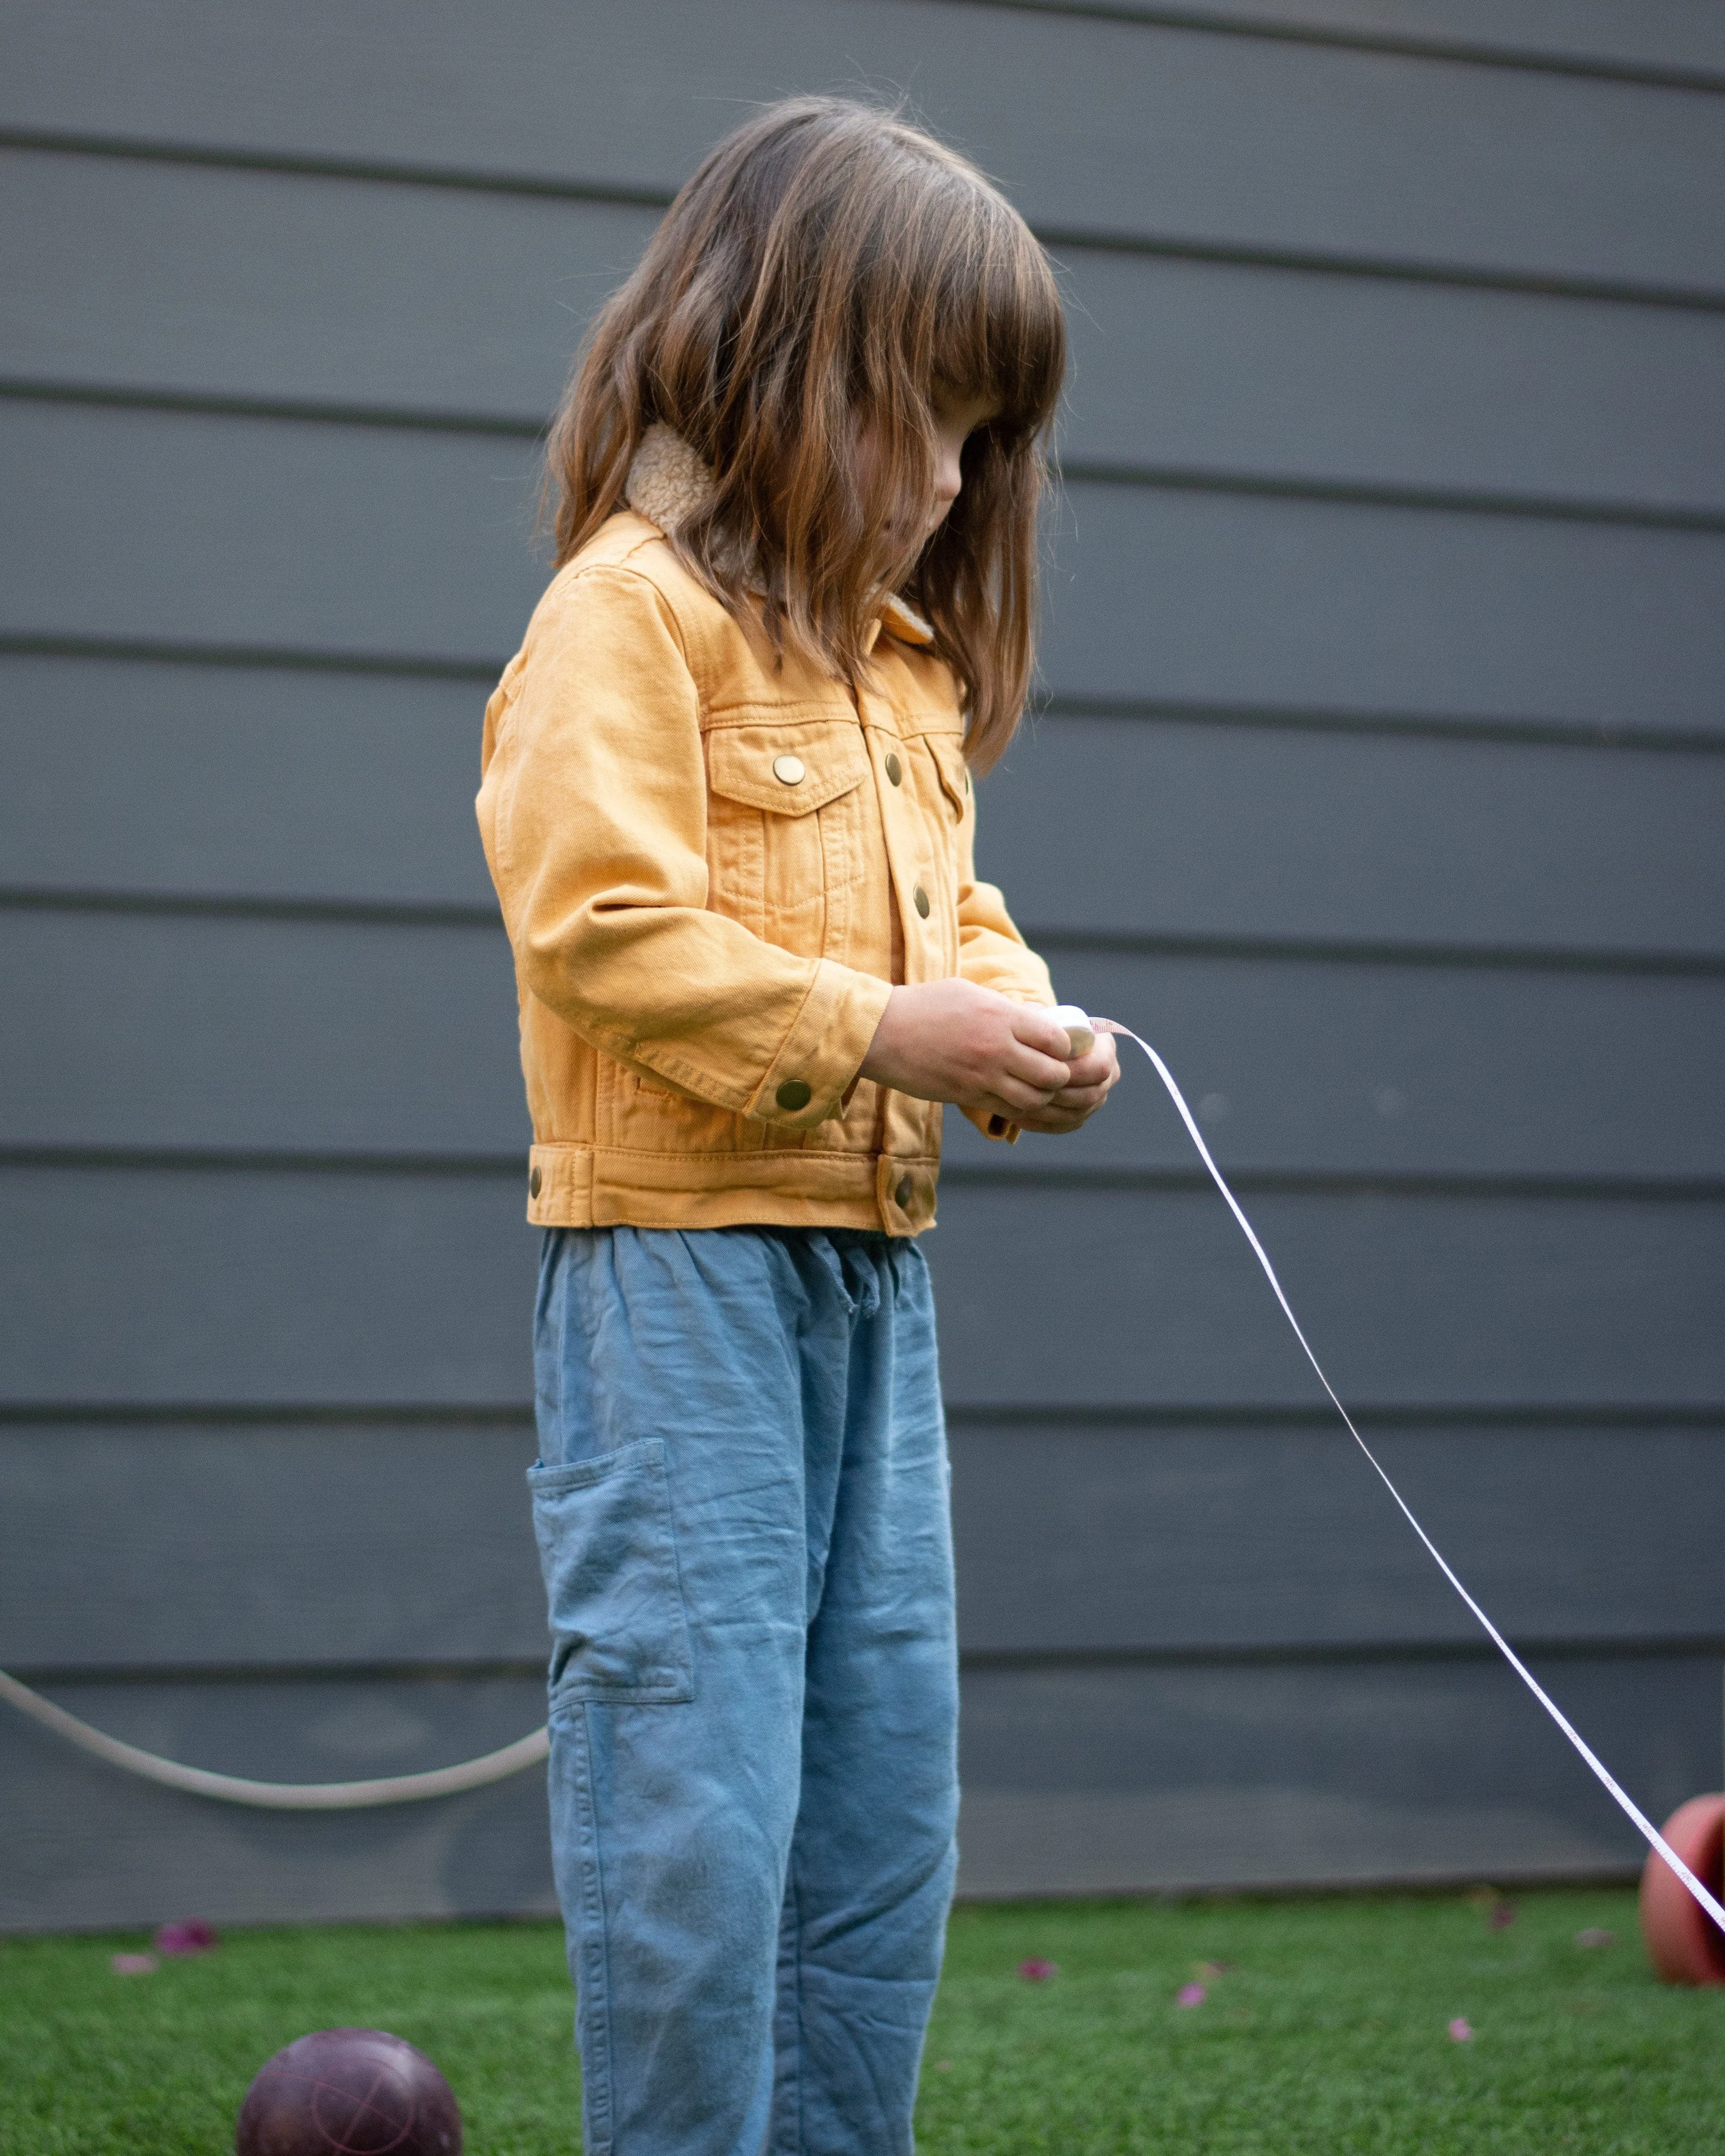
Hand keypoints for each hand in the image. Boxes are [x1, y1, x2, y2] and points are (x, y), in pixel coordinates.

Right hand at [857, 980, 1116, 1130]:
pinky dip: (1019, 1107)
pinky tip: (1016, 1098)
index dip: (1065, 1046)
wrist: (880, 1032)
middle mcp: (997, 1048)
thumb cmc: (924, 1005)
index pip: (1057, 1039)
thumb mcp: (969, 993)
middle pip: (1053, 1074)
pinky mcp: (967, 1096)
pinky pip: (1007, 1110)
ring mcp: (982, 1076)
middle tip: (1055, 1071)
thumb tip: (1034, 1020)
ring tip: (1037, 1087)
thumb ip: (1004, 1009)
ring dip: (1041, 1096)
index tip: (1059, 1046)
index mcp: (1001, 1017)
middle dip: (1060, 1076)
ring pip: (1034, 1099)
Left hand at [1012, 1028, 1118, 1133]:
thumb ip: (1040, 1017)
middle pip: (1089, 1094)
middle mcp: (1108, 1075)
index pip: (1099, 1067)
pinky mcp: (1081, 1115)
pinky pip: (1066, 1125)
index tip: (1042, 1068)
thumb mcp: (1041, 1018)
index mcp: (1106, 1049)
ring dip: (1048, 1111)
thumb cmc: (1040, 1028)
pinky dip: (1043, 1123)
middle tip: (1027, 1090)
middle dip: (1058, 1094)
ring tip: (1020, 1103)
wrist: (1040, 1047)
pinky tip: (1021, 1116)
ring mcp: (1097, 1098)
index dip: (1072, 1071)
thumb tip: (1034, 1020)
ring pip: (1077, 1113)